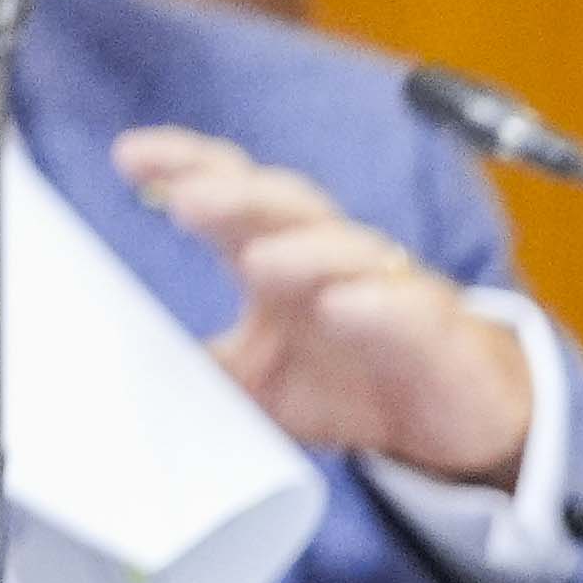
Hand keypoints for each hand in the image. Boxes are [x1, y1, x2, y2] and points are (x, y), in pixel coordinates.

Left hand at [111, 126, 534, 481]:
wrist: (455, 425)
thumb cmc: (355, 387)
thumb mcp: (258, 385)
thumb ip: (201, 366)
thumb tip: (126, 365)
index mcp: (282, 258)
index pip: (232, 192)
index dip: (186, 164)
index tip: (130, 157)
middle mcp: (334, 260)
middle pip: (288, 204)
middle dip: (237, 195)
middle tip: (185, 199)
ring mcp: (391, 290)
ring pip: (350, 248)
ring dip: (303, 250)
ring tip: (258, 263)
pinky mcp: (441, 332)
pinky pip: (411, 308)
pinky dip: (378, 304)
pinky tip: (344, 307)